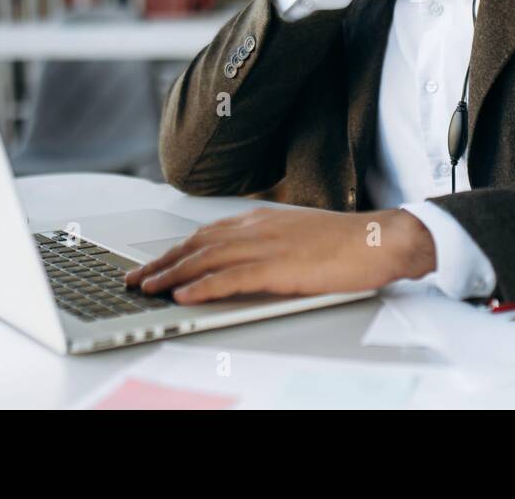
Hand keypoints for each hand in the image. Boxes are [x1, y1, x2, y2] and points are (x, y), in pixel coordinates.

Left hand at [121, 206, 435, 303]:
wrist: (380, 239)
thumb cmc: (348, 242)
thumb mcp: (299, 235)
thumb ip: (269, 242)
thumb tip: (245, 259)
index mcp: (262, 219)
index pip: (206, 233)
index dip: (175, 250)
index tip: (151, 263)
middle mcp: (257, 227)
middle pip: (196, 244)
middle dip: (161, 263)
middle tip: (134, 279)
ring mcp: (267, 245)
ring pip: (206, 259)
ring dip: (171, 275)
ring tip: (146, 289)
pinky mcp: (279, 266)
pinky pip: (231, 277)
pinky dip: (202, 286)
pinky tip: (185, 296)